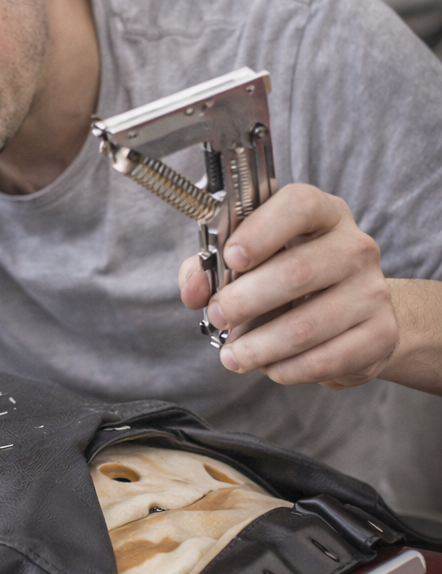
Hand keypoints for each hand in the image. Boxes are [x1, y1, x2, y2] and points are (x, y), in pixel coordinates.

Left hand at [178, 183, 398, 388]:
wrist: (354, 316)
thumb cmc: (287, 279)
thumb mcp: (246, 261)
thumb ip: (208, 268)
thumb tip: (193, 292)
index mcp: (322, 214)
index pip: (298, 205)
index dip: (261, 231)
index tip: (230, 257)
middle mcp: (355, 247)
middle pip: (297, 271)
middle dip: (245, 300)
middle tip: (217, 316)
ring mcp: (373, 291)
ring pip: (308, 325)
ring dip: (259, 346)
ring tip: (233, 355)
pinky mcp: (380, 335)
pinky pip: (325, 359)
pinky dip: (287, 368)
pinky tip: (268, 366)